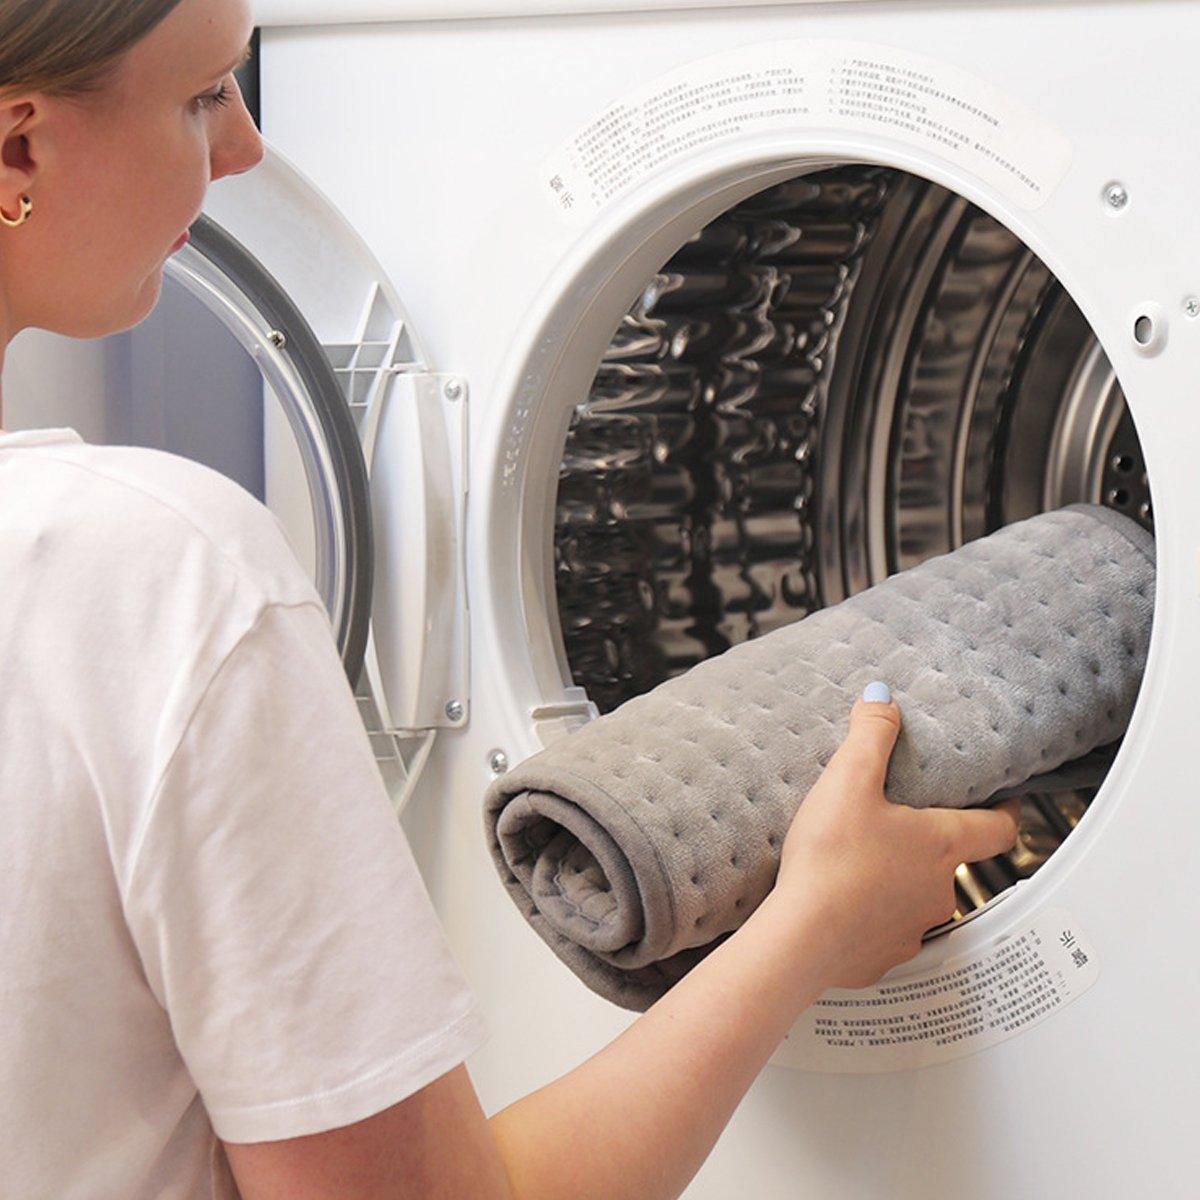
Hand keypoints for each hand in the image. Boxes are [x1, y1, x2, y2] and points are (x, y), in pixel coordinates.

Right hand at [776, 685, 1019, 989]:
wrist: (800, 938)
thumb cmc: (831, 861)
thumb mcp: (848, 781)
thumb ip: (870, 735)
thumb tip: (882, 697)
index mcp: (941, 844)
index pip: (998, 827)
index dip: (1006, 809)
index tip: (1005, 798)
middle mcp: (938, 890)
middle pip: (949, 860)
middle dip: (926, 842)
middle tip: (896, 821)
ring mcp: (913, 928)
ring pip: (916, 897)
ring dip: (897, 880)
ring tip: (859, 862)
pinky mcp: (882, 956)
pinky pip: (884, 931)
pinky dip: (869, 916)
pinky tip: (841, 902)